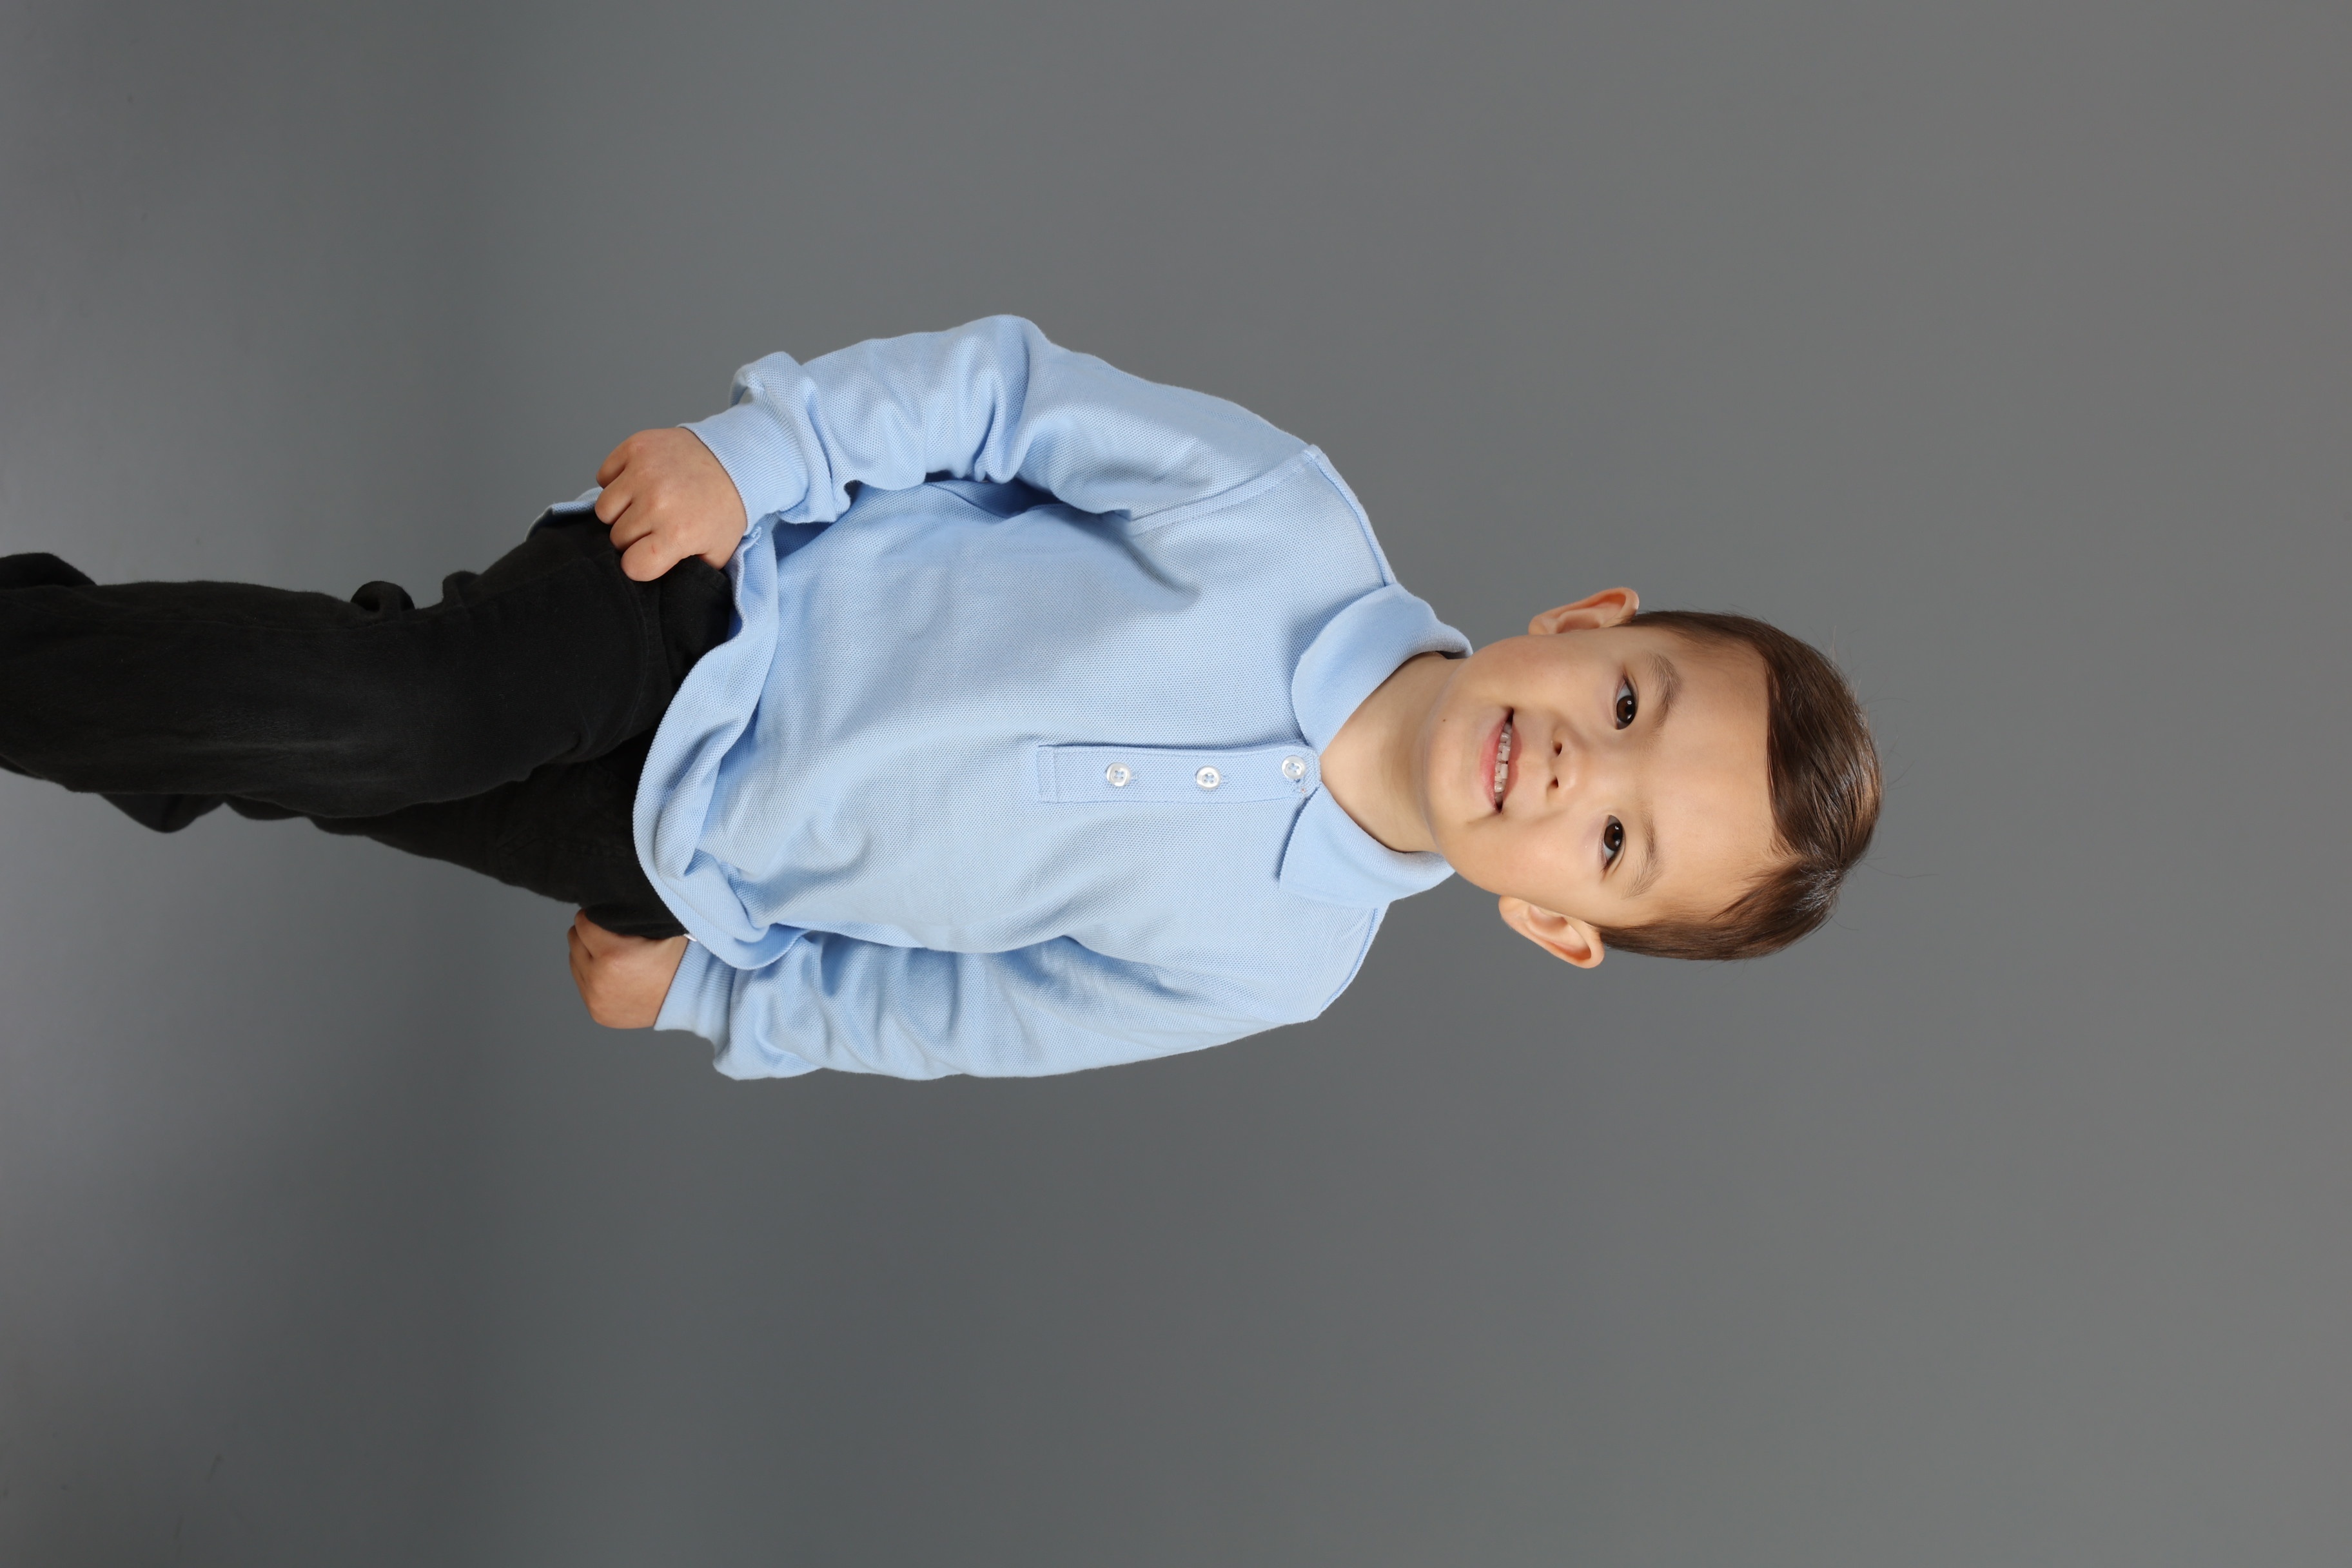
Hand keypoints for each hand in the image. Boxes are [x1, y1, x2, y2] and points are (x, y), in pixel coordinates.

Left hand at [566, 910, 689, 1027]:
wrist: (691, 998)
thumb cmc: (678, 959)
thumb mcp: (660, 928)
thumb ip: (632, 913)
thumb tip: (611, 898)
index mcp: (613, 955)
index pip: (583, 923)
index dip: (595, 916)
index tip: (606, 917)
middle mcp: (599, 979)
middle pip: (574, 941)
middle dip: (590, 935)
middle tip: (610, 936)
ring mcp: (596, 999)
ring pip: (574, 962)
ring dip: (588, 955)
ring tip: (613, 956)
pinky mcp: (597, 1012)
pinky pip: (582, 984)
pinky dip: (593, 976)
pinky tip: (614, 974)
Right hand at [593, 428, 749, 581]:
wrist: (736, 462)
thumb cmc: (724, 509)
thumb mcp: (716, 553)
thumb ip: (686, 572)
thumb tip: (656, 582)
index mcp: (678, 533)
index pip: (632, 566)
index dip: (640, 563)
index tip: (652, 555)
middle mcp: (657, 502)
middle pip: (617, 538)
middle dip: (634, 537)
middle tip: (655, 526)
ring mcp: (643, 472)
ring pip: (604, 509)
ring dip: (620, 511)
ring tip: (644, 506)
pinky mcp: (636, 447)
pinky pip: (604, 476)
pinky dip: (615, 481)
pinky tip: (639, 483)